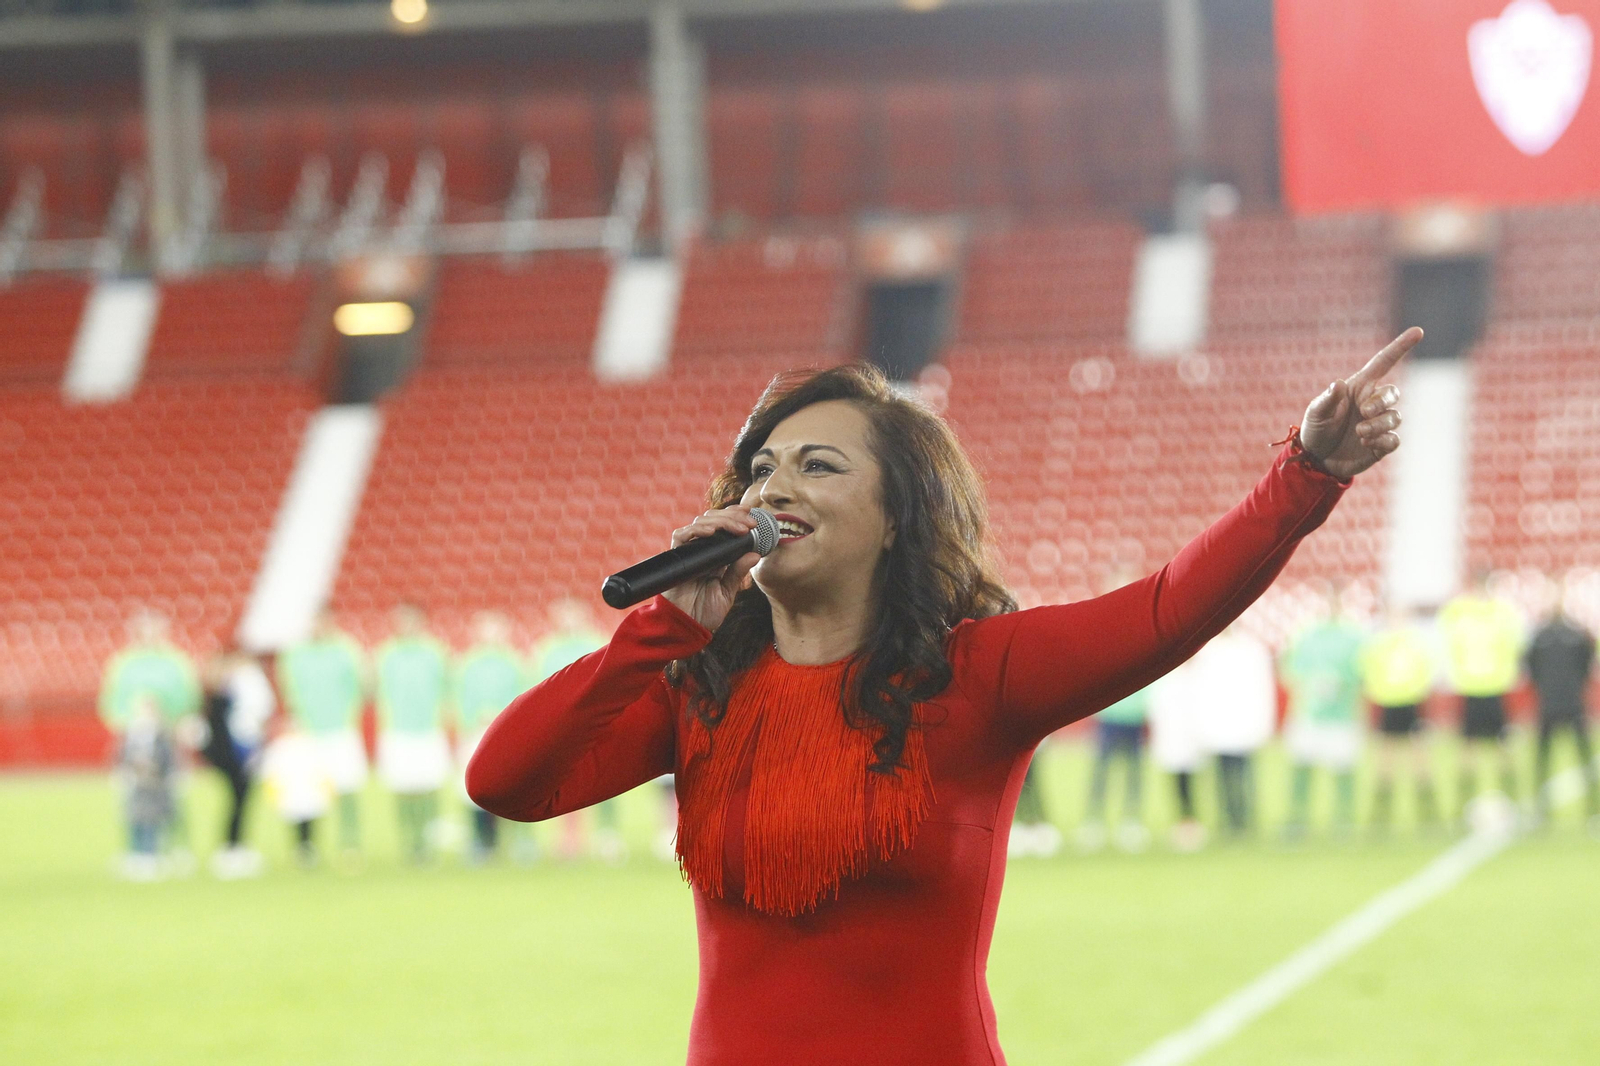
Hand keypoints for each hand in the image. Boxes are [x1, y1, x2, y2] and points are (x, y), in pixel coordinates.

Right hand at [660, 505, 761, 631]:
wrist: (685, 627)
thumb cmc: (704, 612)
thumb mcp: (727, 592)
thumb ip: (738, 572)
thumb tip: (755, 554)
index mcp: (715, 555)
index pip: (723, 526)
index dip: (735, 516)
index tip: (752, 514)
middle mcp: (701, 549)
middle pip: (713, 519)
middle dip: (733, 517)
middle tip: (750, 523)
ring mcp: (688, 552)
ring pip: (701, 522)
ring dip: (722, 521)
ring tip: (739, 528)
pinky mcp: (676, 557)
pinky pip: (682, 535)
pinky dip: (697, 530)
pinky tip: (712, 532)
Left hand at [1299, 327, 1421, 479]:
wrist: (1316, 459)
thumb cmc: (1316, 429)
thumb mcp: (1315, 413)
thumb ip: (1327, 399)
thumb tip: (1338, 384)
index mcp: (1359, 388)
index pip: (1384, 363)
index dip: (1400, 347)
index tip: (1418, 331)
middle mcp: (1372, 403)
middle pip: (1393, 393)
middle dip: (1382, 401)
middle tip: (1363, 412)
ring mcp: (1379, 423)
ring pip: (1395, 417)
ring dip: (1378, 425)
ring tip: (1359, 433)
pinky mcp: (1382, 444)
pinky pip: (1395, 440)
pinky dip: (1382, 441)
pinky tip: (1366, 444)